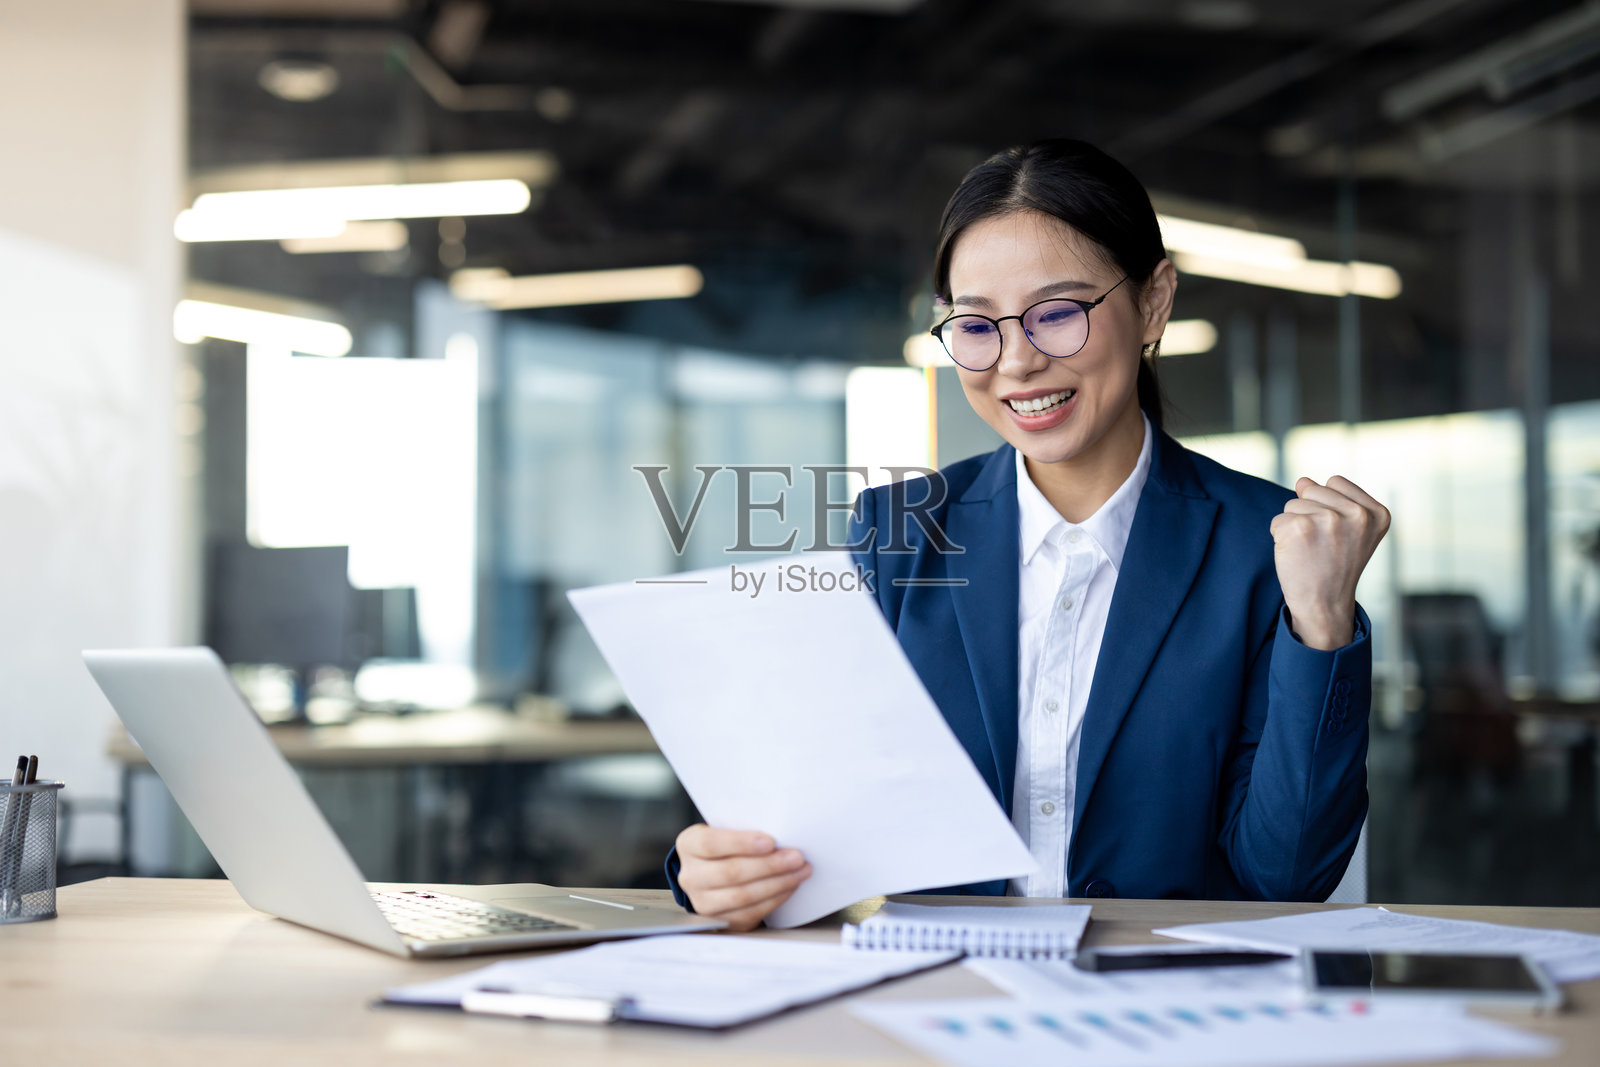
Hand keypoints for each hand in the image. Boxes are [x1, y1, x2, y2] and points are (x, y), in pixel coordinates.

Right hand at [675, 824, 811, 931]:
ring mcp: (702, 902)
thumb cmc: (726, 846)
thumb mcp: (726, 830)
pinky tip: (790, 887)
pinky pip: (750, 913)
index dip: (742, 843)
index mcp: (689, 845)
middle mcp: (690, 876)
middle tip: (797, 857)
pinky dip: (775, 899)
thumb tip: (782, 833)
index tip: (771, 841)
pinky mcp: (720, 920)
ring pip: (743, 896)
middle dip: (770, 865)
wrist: (712, 873)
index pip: (711, 844)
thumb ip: (744, 830)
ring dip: (778, 883)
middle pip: (731, 872)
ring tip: (800, 872)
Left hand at [1270, 475, 1389, 649]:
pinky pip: (1277, 520)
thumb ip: (1333, 500)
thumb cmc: (1336, 567)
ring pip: (1292, 504)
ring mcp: (1328, 520)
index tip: (1337, 534)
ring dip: (1294, 526)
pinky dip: (1280, 537)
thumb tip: (1302, 481)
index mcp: (1376, 513)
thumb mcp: (1352, 532)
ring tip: (1311, 551)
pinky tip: (1296, 556)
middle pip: (1312, 489)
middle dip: (1309, 513)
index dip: (1327, 505)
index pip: (1334, 482)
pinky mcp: (1299, 528)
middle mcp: (1357, 514)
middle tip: (1321, 545)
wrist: (1324, 605)